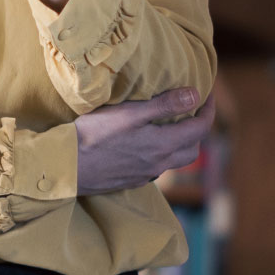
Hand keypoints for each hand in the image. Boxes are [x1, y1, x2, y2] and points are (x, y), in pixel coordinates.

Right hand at [74, 88, 215, 194]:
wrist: (65, 166)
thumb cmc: (93, 135)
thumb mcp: (129, 113)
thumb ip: (163, 105)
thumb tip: (196, 95)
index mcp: (163, 145)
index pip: (200, 129)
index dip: (208, 110)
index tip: (207, 93)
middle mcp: (158, 164)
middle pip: (192, 149)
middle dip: (197, 130)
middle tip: (191, 111)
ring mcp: (144, 175)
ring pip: (174, 161)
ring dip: (180, 144)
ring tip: (170, 126)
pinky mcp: (130, 181)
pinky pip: (156, 168)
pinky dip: (160, 154)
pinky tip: (145, 145)